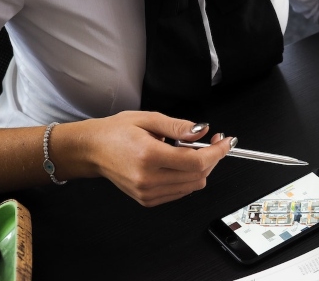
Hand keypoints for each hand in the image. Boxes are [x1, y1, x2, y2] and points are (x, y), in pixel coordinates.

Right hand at [60, 111, 233, 206]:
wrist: (92, 151)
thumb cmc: (115, 132)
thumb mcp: (148, 119)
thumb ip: (178, 126)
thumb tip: (202, 131)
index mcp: (149, 156)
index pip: (196, 162)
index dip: (217, 152)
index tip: (226, 142)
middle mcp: (148, 178)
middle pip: (198, 175)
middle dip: (212, 158)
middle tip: (212, 141)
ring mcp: (148, 192)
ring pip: (193, 186)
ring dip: (201, 168)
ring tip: (189, 151)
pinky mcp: (148, 200)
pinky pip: (181, 192)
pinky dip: (188, 178)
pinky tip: (178, 163)